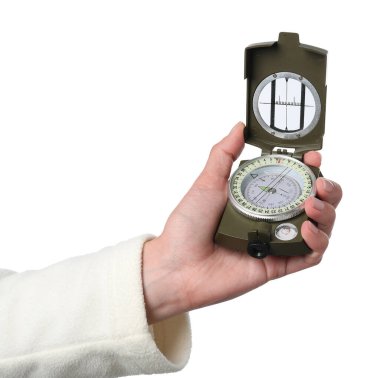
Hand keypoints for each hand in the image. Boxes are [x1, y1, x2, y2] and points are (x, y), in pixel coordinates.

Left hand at [142, 122, 342, 323]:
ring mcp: (275, 242)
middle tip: (320, 182)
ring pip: (319, 228)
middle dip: (327, 189)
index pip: (294, 180)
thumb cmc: (187, 225)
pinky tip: (307, 229)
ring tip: (313, 204)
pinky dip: (317, 242)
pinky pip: (309, 256)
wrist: (176, 266)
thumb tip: (240, 127)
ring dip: (326, 213)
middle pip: (315, 202)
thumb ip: (224, 154)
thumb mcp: (207, 183)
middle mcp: (271, 218)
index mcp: (258, 198)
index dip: (309, 167)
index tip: (312, 156)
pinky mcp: (277, 265)